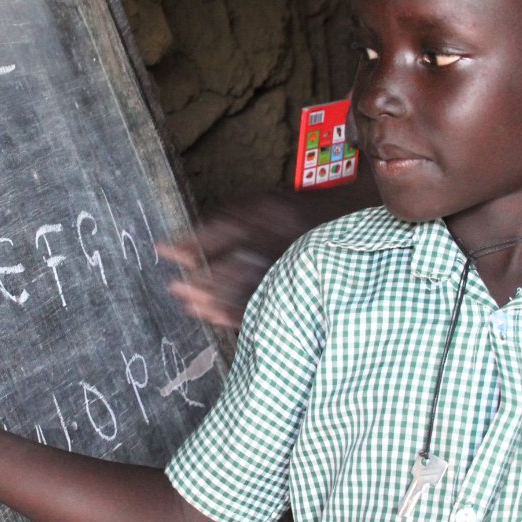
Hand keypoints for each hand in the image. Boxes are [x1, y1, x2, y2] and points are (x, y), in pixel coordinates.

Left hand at [160, 182, 378, 328]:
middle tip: (178, 289)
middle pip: (240, 262)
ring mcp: (298, 265)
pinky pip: (271, 305)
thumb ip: (223, 223)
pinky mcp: (306, 286)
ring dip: (220, 299)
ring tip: (192, 306)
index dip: (194, 242)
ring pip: (255, 288)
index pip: (228, 228)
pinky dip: (242, 314)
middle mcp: (284, 237)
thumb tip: (176, 247)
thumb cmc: (298, 212)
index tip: (165, 251)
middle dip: (206, 279)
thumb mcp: (263, 203)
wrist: (356, 217)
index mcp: (272, 212)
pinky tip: (217, 318)